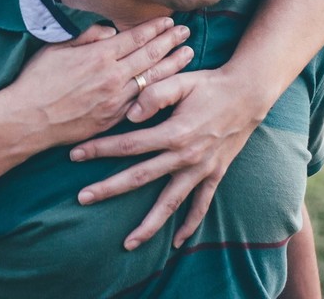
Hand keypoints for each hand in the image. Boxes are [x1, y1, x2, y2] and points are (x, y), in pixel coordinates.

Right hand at [4, 17, 193, 150]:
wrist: (28, 119)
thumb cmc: (38, 81)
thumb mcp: (57, 48)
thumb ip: (87, 37)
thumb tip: (109, 31)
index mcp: (99, 55)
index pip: (135, 38)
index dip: (155, 28)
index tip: (169, 20)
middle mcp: (112, 76)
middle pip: (150, 55)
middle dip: (171, 42)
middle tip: (187, 32)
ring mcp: (116, 100)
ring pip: (153, 79)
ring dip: (172, 65)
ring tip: (188, 54)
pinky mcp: (114, 119)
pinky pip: (142, 101)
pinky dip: (159, 89)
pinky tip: (170, 83)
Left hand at [68, 68, 270, 250]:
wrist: (248, 94)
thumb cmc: (210, 84)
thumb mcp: (182, 80)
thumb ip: (154, 94)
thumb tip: (130, 114)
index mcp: (174, 132)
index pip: (129, 144)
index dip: (100, 149)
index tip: (75, 154)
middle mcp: (186, 156)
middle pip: (140, 177)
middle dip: (109, 189)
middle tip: (82, 198)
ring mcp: (201, 169)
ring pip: (170, 203)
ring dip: (149, 224)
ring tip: (128, 243)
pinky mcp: (214, 174)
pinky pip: (201, 204)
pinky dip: (190, 224)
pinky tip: (177, 242)